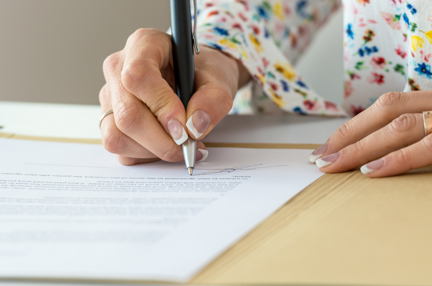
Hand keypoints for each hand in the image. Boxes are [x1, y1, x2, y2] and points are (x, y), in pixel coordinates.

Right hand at [99, 28, 248, 164]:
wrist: (198, 78)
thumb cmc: (204, 73)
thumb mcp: (220, 80)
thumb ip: (213, 101)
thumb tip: (194, 127)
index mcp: (144, 45)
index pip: (138, 76)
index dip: (161, 106)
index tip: (184, 127)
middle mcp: (118, 68)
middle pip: (126, 114)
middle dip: (161, 140)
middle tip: (189, 144)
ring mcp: (110, 96)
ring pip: (117, 136)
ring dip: (153, 150)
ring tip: (180, 144)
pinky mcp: (108, 120)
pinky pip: (120, 149)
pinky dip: (146, 155)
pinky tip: (166, 144)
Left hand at [309, 91, 431, 176]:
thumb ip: (410, 135)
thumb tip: (371, 155)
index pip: (387, 107)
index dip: (353, 127)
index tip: (326, 148)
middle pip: (387, 113)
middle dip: (349, 137)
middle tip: (321, 159)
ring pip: (401, 127)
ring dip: (363, 147)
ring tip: (335, 165)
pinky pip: (427, 147)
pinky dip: (397, 159)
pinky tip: (371, 170)